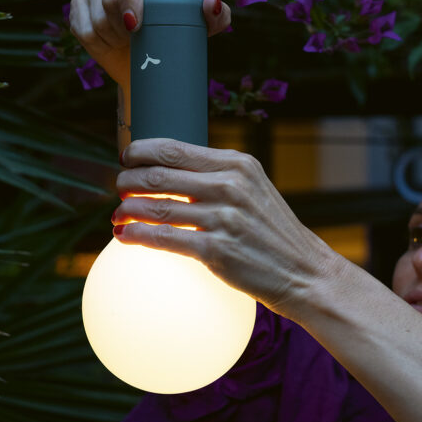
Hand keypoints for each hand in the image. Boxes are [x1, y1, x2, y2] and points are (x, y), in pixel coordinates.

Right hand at [69, 0, 231, 85]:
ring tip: (130, 43)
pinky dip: (97, 44)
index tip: (137, 23)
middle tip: (140, 40)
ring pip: (95, 15)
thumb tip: (211, 0)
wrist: (151, 65)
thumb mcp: (203, 30)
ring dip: (112, 37)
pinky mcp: (79, 8)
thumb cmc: (179, 37)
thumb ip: (217, 15)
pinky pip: (81, 28)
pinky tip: (112, 46)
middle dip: (123, 27)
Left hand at [112, 137, 337, 315]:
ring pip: (156, 207)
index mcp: (237, 164)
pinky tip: (124, 236)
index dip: (140, 152)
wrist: (304, 272)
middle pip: (158, 176)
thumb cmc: (272, 232)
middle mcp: (229, 186)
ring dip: (127, 210)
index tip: (126, 158)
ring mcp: (223, 219)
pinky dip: (137, 236)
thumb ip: (218, 176)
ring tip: (117, 214)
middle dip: (128, 181)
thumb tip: (170, 171)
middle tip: (118, 188)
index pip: (173, 149)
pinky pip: (163, 238)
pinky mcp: (216, 251)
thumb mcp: (253, 189)